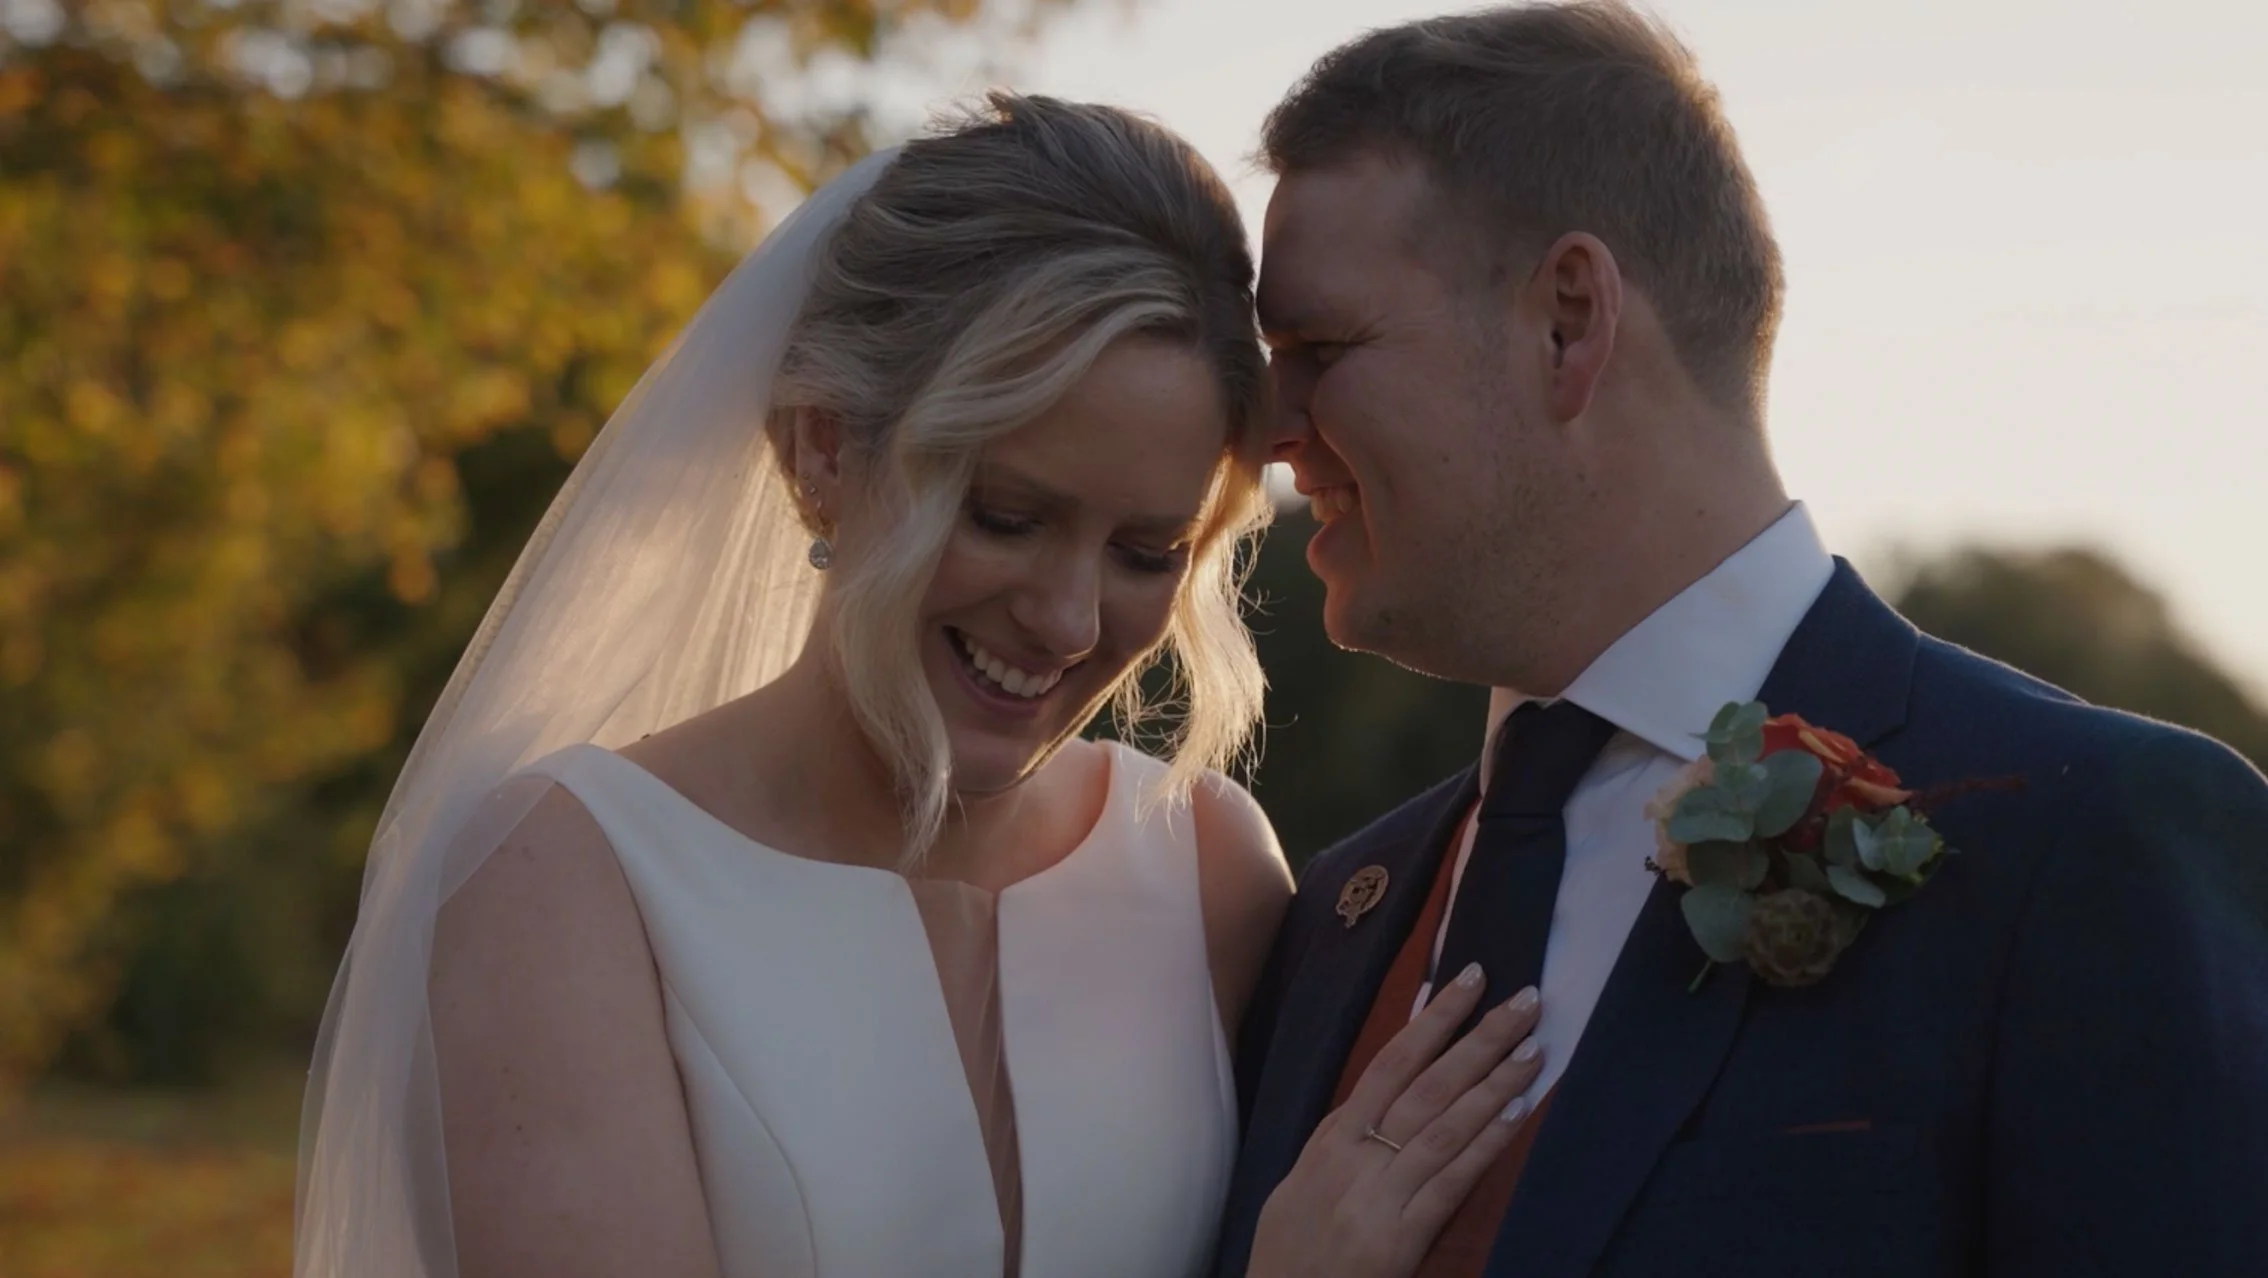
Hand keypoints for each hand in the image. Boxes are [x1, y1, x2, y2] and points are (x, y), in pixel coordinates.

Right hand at [1246, 963, 1542, 1277]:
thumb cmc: (1290, 1250)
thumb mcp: (1301, 1183)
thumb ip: (1340, 1141)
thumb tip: (1374, 1097)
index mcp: (1333, 1140)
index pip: (1391, 1062)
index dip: (1433, 1020)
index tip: (1469, 981)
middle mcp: (1355, 1158)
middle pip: (1427, 1084)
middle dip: (1478, 1038)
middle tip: (1525, 1001)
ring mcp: (1378, 1197)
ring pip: (1444, 1126)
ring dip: (1494, 1083)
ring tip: (1534, 1049)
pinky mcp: (1398, 1239)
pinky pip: (1449, 1182)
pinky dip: (1485, 1144)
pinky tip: (1517, 1113)